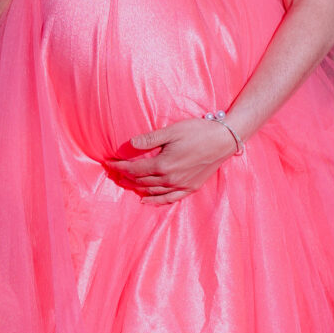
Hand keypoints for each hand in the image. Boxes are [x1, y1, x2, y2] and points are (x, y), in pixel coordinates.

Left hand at [110, 116, 236, 202]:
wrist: (224, 140)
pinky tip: (145, 200)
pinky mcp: (190, 188)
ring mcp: (180, 185)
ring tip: (125, 183)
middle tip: (113, 173)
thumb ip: (150, 139)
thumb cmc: (198, 131)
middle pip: (141, 181)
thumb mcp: (172, 131)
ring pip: (152, 191)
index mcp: (163, 165)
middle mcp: (170, 179)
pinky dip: (155, 201)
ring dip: (136, 188)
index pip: (134, 169)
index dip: (120, 167)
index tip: (109, 163)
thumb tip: (130, 144)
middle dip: (125, 177)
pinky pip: (169, 199)